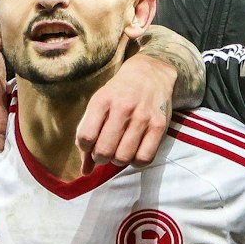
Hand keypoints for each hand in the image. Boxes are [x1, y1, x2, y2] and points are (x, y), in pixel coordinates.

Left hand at [77, 51, 174, 169]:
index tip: (90, 145)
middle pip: (104, 151)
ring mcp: (143, 116)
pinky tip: (134, 152)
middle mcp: (122, 107)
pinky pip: (145, 158)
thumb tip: (85, 170)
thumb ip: (88, 134)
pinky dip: (136, 162)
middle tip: (104, 152)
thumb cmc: (119, 92)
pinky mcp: (159, 125)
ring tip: (119, 151)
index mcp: (102, 100)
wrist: (151, 73)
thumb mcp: (99, 104)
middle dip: (100, 158)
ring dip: (118, 160)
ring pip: (123, 157)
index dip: (85, 148)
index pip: (86, 137)